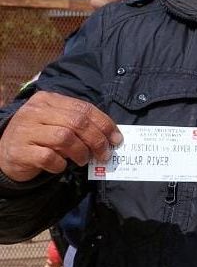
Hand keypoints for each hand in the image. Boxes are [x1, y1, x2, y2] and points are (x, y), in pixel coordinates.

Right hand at [0, 91, 120, 181]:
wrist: (6, 153)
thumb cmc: (41, 137)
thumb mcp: (59, 123)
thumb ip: (80, 124)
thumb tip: (112, 137)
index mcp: (48, 100)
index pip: (84, 108)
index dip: (104, 124)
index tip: (116, 139)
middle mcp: (35, 111)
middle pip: (77, 123)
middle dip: (97, 140)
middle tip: (104, 154)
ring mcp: (25, 130)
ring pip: (64, 138)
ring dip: (80, 152)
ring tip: (83, 160)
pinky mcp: (20, 150)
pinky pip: (49, 157)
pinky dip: (60, 165)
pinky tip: (61, 166)